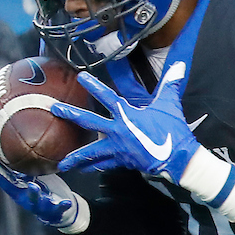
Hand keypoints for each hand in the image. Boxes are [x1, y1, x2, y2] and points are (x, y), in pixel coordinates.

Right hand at [0, 143, 88, 231]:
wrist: (55, 213)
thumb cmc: (40, 190)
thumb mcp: (30, 175)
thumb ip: (22, 163)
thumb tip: (14, 137)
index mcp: (16, 187)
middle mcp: (22, 197)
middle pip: (8, 186)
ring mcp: (37, 205)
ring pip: (33, 199)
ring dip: (32, 192)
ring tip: (33, 185)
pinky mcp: (52, 211)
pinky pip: (57, 208)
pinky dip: (61, 205)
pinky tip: (65, 202)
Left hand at [53, 61, 198, 181]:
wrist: (177, 159)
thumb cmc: (173, 131)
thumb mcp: (170, 105)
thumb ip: (170, 84)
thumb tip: (179, 66)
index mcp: (128, 116)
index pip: (108, 97)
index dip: (95, 86)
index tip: (81, 77)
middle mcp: (118, 131)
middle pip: (90, 121)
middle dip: (71, 114)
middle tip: (55, 109)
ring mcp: (118, 148)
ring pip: (92, 152)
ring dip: (76, 157)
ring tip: (61, 163)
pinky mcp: (122, 161)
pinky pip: (104, 164)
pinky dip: (93, 166)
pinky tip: (83, 168)